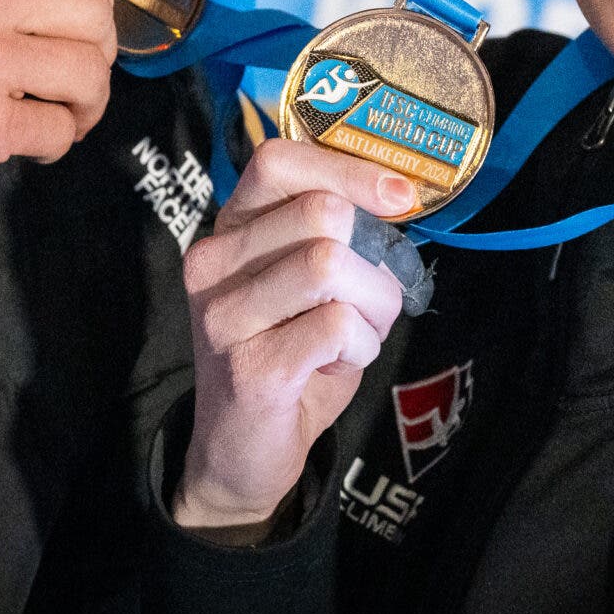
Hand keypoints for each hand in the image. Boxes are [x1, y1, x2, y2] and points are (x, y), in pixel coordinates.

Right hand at [173, 139, 414, 535]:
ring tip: (355, 336)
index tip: (400, 196)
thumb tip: (401, 194)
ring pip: (332, 265)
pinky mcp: (252, 368)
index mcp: (229, 229)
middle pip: (321, 213)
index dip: (348, 169)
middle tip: (372, 302)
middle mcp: (212, 263)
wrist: (240, 453)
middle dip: (374, 259)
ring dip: (372, 306)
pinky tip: (338, 364)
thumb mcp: (304, 282)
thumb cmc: (288, 354)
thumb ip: (335, 235)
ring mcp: (225, 316)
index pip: (278, 160)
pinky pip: (338, 326)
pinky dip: (362, 346)